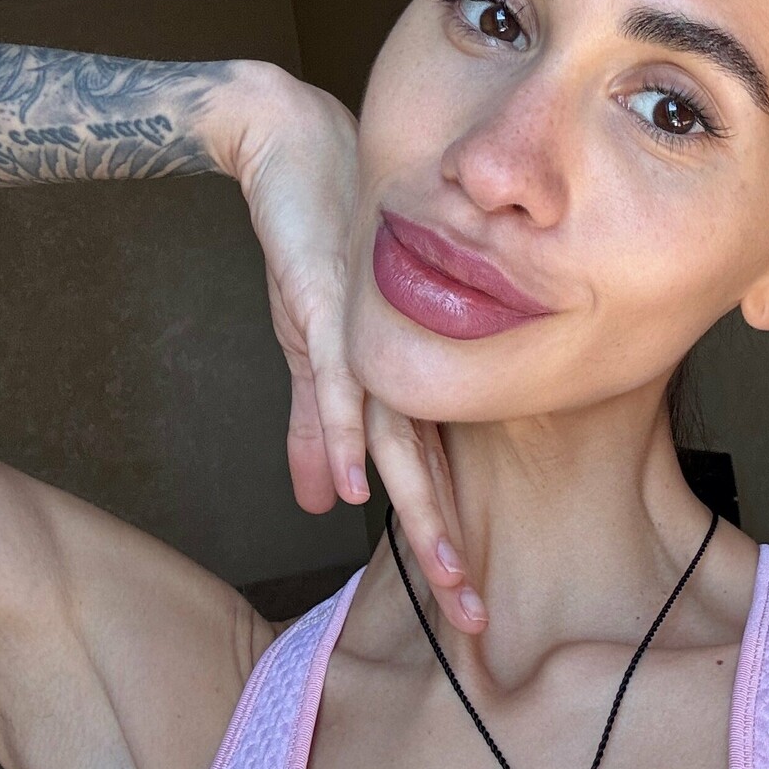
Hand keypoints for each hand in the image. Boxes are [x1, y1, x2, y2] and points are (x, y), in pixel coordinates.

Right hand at [225, 63, 487, 633]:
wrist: (292, 147)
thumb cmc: (315, 246)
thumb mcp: (313, 353)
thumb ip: (315, 432)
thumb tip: (326, 506)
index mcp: (401, 375)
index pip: (432, 474)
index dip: (446, 541)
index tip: (469, 609)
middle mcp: (400, 362)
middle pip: (432, 471)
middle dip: (450, 548)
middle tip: (477, 620)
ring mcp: (369, 336)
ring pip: (402, 437)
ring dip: (423, 508)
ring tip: (445, 571)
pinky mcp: (329, 305)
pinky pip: (342, 380)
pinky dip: (347, 432)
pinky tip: (360, 483)